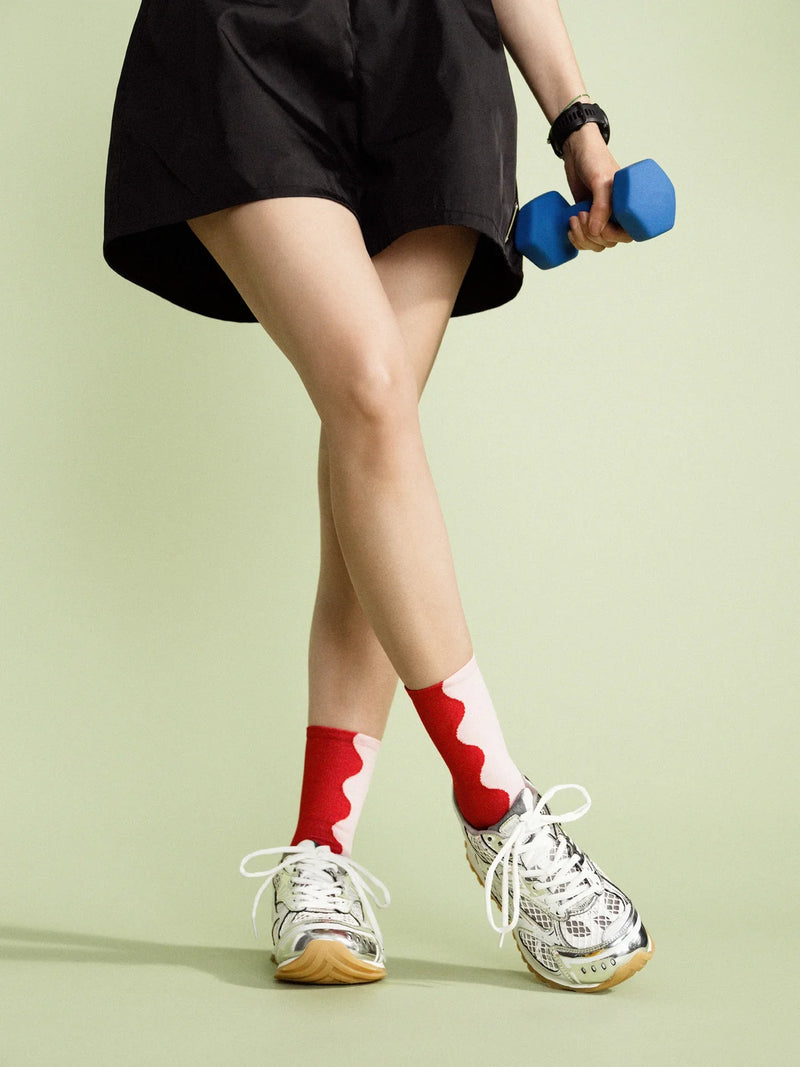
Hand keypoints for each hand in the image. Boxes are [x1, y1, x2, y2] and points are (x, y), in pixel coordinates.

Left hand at [561, 123, 633, 253]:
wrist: (577, 150)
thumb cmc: (595, 159)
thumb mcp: (601, 180)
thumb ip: (602, 205)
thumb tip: (597, 232)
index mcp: (627, 206)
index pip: (627, 235)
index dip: (613, 237)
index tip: (599, 227)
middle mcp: (616, 214)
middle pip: (609, 242)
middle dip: (593, 236)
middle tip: (581, 214)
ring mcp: (600, 217)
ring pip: (596, 244)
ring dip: (583, 239)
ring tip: (574, 219)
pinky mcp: (586, 218)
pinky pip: (585, 239)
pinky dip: (576, 240)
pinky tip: (570, 229)